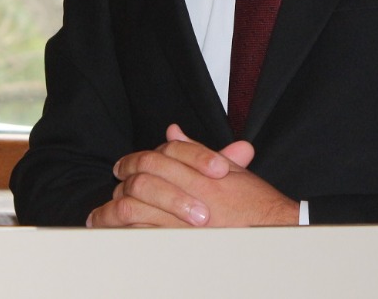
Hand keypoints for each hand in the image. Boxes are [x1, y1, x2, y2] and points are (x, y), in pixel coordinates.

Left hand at [85, 123, 298, 227]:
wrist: (277, 232)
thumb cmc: (255, 203)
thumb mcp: (229, 170)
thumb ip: (196, 151)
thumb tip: (172, 130)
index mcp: (202, 175)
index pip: (159, 157)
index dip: (135, 159)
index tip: (121, 167)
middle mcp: (192, 196)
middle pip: (143, 181)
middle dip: (122, 182)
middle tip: (111, 187)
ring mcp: (185, 225)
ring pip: (137, 211)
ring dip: (114, 211)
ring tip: (100, 216)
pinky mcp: (183, 247)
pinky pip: (145, 239)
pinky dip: (126, 235)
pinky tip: (116, 235)